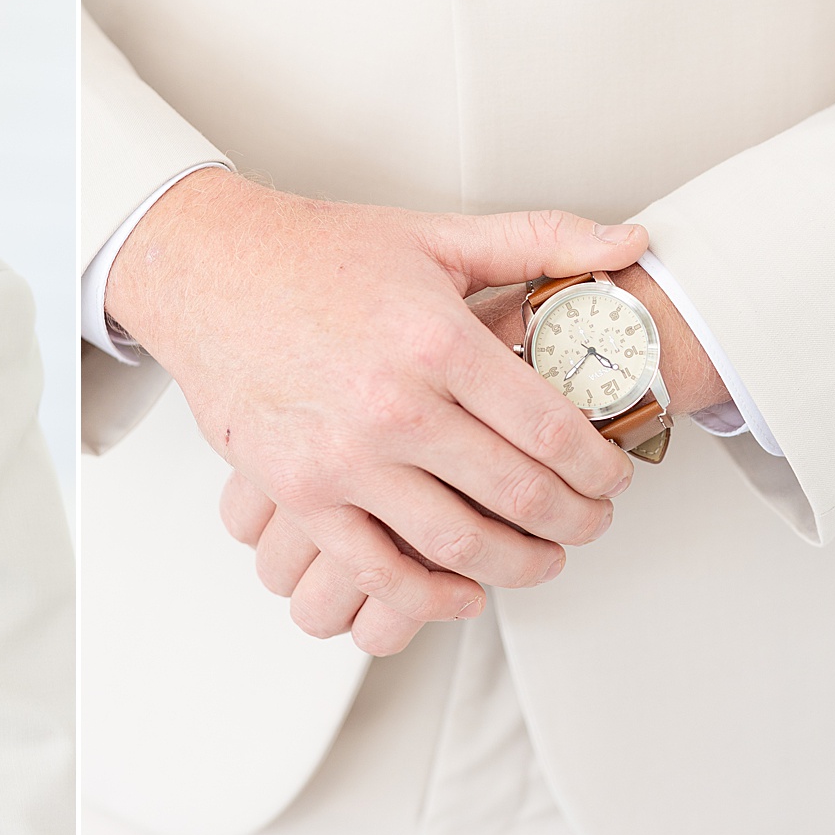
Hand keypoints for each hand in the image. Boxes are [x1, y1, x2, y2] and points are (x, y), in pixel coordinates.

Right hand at [105, 170, 644, 631]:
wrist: (207, 270)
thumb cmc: (314, 255)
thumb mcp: (436, 236)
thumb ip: (540, 239)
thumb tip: (626, 245)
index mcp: (436, 338)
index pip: (553, 430)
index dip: (601, 467)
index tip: (612, 475)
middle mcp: (393, 404)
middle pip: (519, 494)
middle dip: (576, 520)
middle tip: (590, 521)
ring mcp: (342, 456)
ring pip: (459, 545)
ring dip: (518, 565)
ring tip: (540, 557)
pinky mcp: (298, 491)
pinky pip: (376, 571)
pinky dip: (430, 598)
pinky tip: (461, 591)